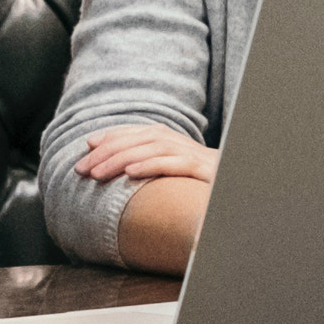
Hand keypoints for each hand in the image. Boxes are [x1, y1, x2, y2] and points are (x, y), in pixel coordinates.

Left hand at [74, 124, 216, 188]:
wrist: (240, 190)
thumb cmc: (203, 187)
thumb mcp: (175, 174)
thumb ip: (151, 165)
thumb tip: (122, 166)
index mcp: (174, 142)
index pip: (137, 133)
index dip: (111, 137)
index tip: (88, 147)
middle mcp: (182, 143)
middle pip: (140, 139)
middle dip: (107, 152)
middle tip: (82, 169)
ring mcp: (194, 156)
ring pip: (153, 148)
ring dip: (121, 159)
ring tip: (98, 173)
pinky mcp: (204, 171)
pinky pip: (174, 164)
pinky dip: (151, 165)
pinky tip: (130, 173)